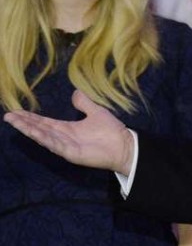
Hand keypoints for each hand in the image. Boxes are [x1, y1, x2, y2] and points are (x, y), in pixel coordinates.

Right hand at [3, 90, 133, 174]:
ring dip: (30, 130)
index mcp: (67, 128)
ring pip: (43, 137)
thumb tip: (76, 92)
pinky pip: (56, 146)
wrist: (125, 146)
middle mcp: (63, 137)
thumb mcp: (96, 112)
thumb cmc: (112, 131)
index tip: (15, 112)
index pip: (43, 122)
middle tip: (8, 116)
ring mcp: (66, 146)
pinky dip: (45, 139)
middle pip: (39, 129)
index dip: (29, 117)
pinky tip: (35, 133)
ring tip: (16, 122)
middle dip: (24, 123)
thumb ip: (84, 104)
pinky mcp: (72, 154)